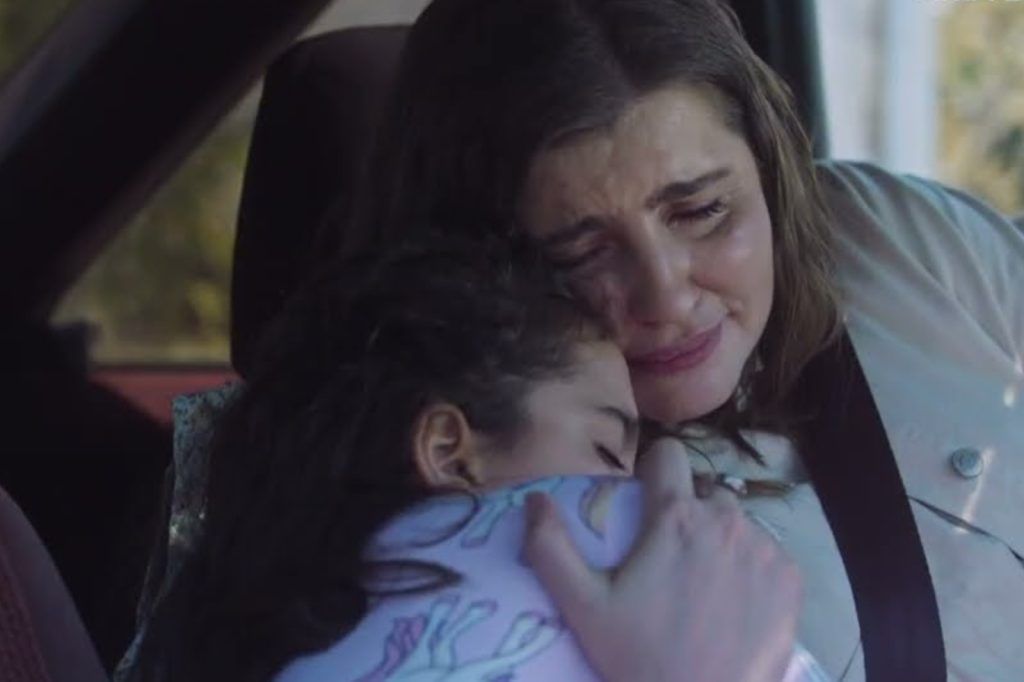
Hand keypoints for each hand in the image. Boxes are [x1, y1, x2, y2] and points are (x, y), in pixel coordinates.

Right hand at [523, 437, 801, 681]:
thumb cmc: (639, 658)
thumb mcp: (583, 607)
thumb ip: (550, 548)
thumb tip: (533, 499)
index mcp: (675, 517)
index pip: (668, 454)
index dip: (654, 472)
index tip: (646, 500)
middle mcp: (725, 521)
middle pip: (705, 493)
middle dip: (688, 513)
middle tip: (671, 560)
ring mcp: (764, 549)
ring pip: (738, 524)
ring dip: (721, 540)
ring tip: (704, 585)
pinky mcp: (790, 578)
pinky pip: (768, 553)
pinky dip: (752, 568)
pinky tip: (735, 602)